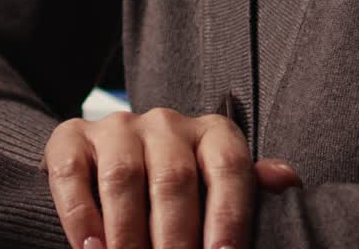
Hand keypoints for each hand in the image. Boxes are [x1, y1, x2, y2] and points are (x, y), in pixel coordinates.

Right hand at [41, 107, 301, 248]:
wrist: (106, 161)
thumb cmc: (177, 190)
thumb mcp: (215, 187)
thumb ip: (247, 188)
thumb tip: (287, 180)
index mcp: (210, 133)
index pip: (229, 167)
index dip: (229, 216)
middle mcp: (165, 123)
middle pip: (174, 178)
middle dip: (175, 237)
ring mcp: (117, 127)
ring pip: (124, 176)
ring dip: (126, 233)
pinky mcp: (71, 137)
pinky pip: (74, 171)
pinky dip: (79, 214)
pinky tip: (89, 248)